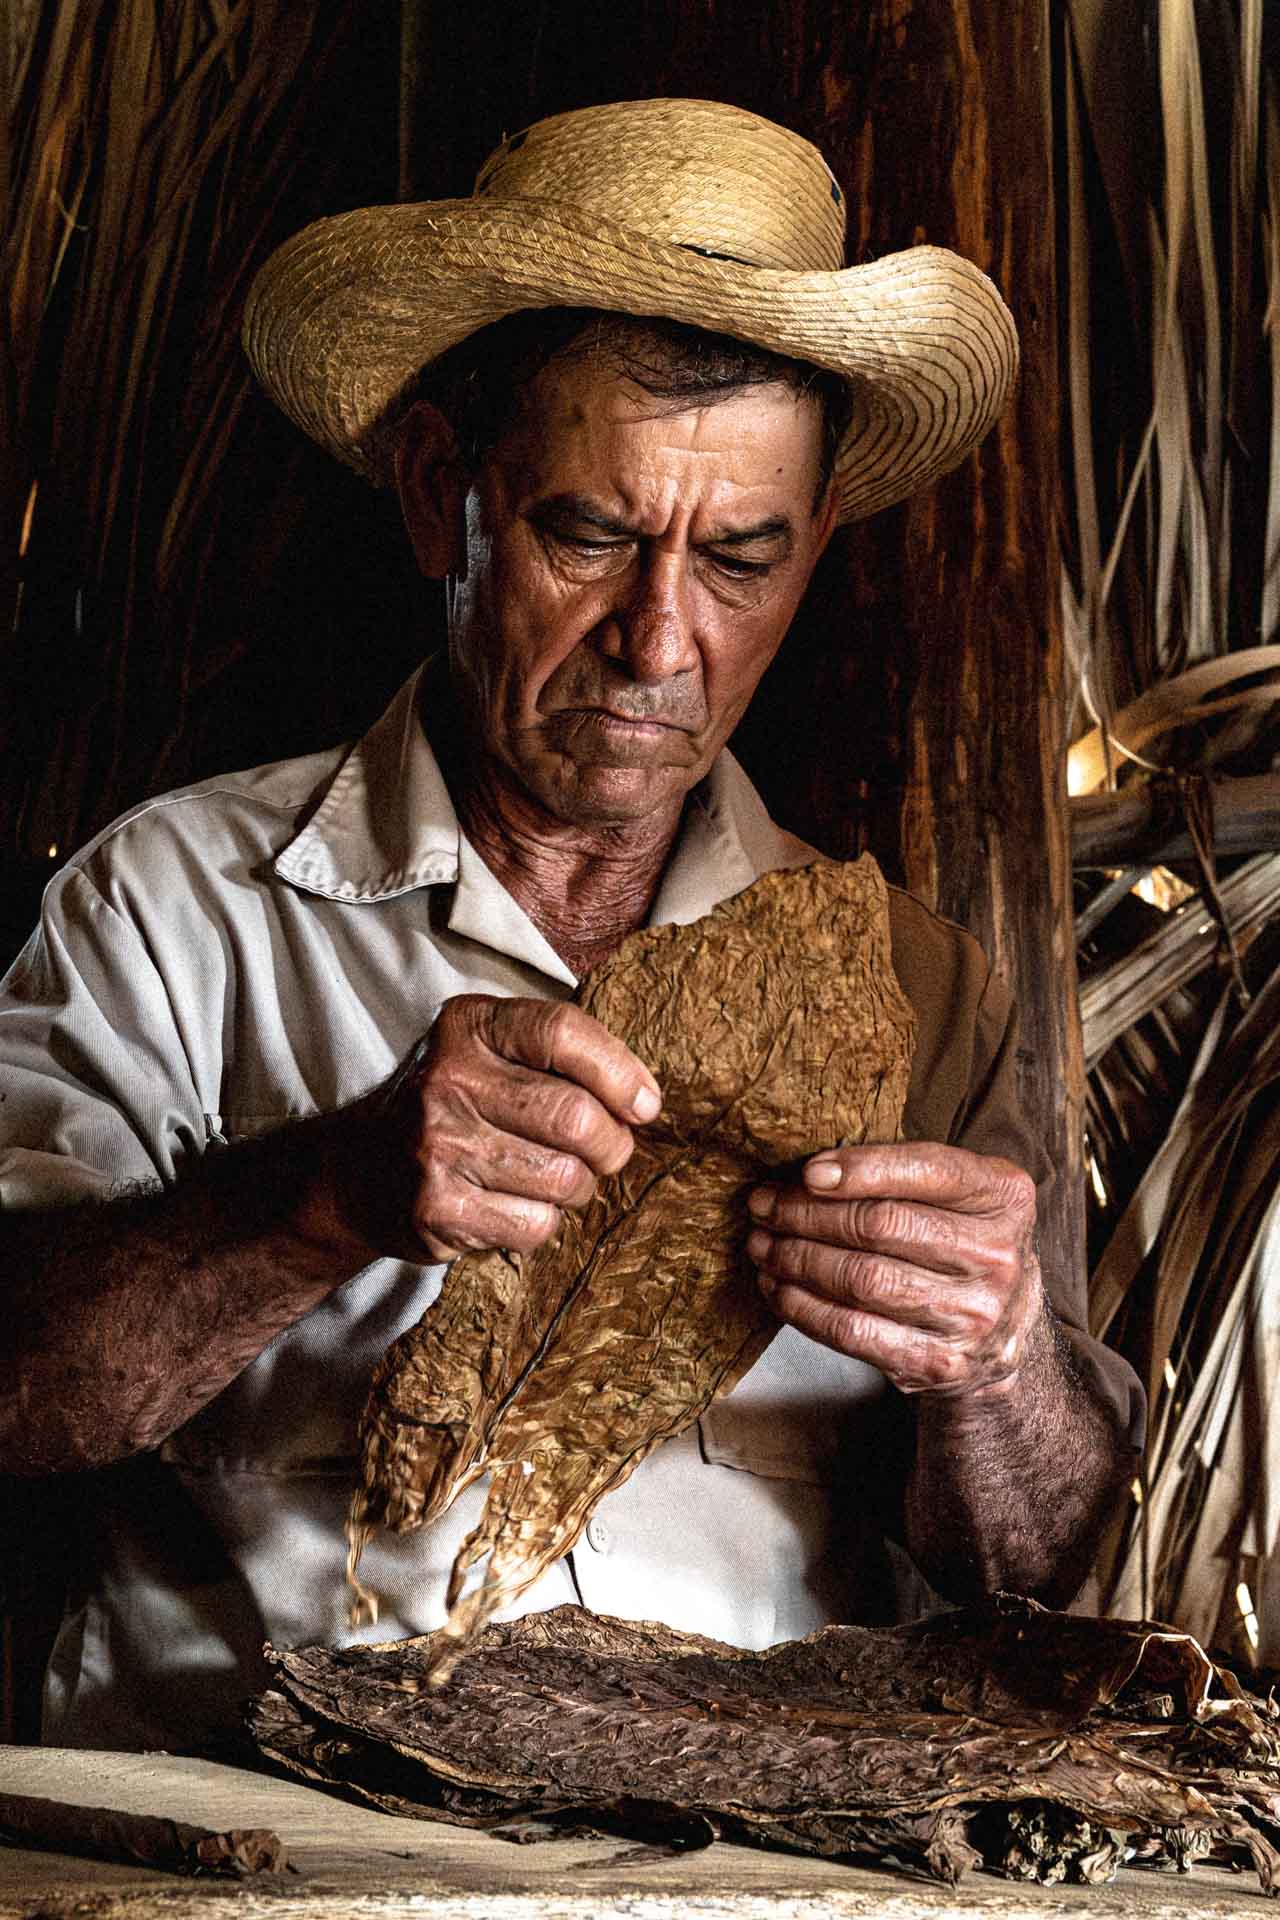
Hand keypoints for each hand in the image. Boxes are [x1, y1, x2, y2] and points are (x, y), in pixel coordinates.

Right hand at [340, 995, 659, 1262]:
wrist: (357, 1170)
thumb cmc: (455, 1104)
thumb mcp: (491, 1052)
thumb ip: (564, 1057)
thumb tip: (644, 1102)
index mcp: (467, 1026)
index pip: (563, 1033)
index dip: (620, 1072)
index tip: (645, 1104)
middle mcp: (447, 1080)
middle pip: (576, 1117)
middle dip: (612, 1144)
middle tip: (605, 1152)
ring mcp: (437, 1147)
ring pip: (565, 1179)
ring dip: (578, 1187)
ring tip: (553, 1178)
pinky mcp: (436, 1210)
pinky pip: (535, 1225)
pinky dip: (543, 1222)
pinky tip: (514, 1205)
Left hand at [745, 1144, 1042, 1398]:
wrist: (1005, 1337)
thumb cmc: (962, 1245)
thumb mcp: (960, 1196)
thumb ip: (903, 1174)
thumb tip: (808, 1175)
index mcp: (1005, 1197)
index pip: (927, 1170)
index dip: (860, 1169)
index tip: (806, 1172)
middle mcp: (996, 1256)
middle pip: (880, 1225)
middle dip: (807, 1214)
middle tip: (764, 1206)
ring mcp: (971, 1315)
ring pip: (860, 1279)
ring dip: (796, 1259)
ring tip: (763, 1245)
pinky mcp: (937, 1362)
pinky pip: (852, 1330)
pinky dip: (803, 1307)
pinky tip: (779, 1288)